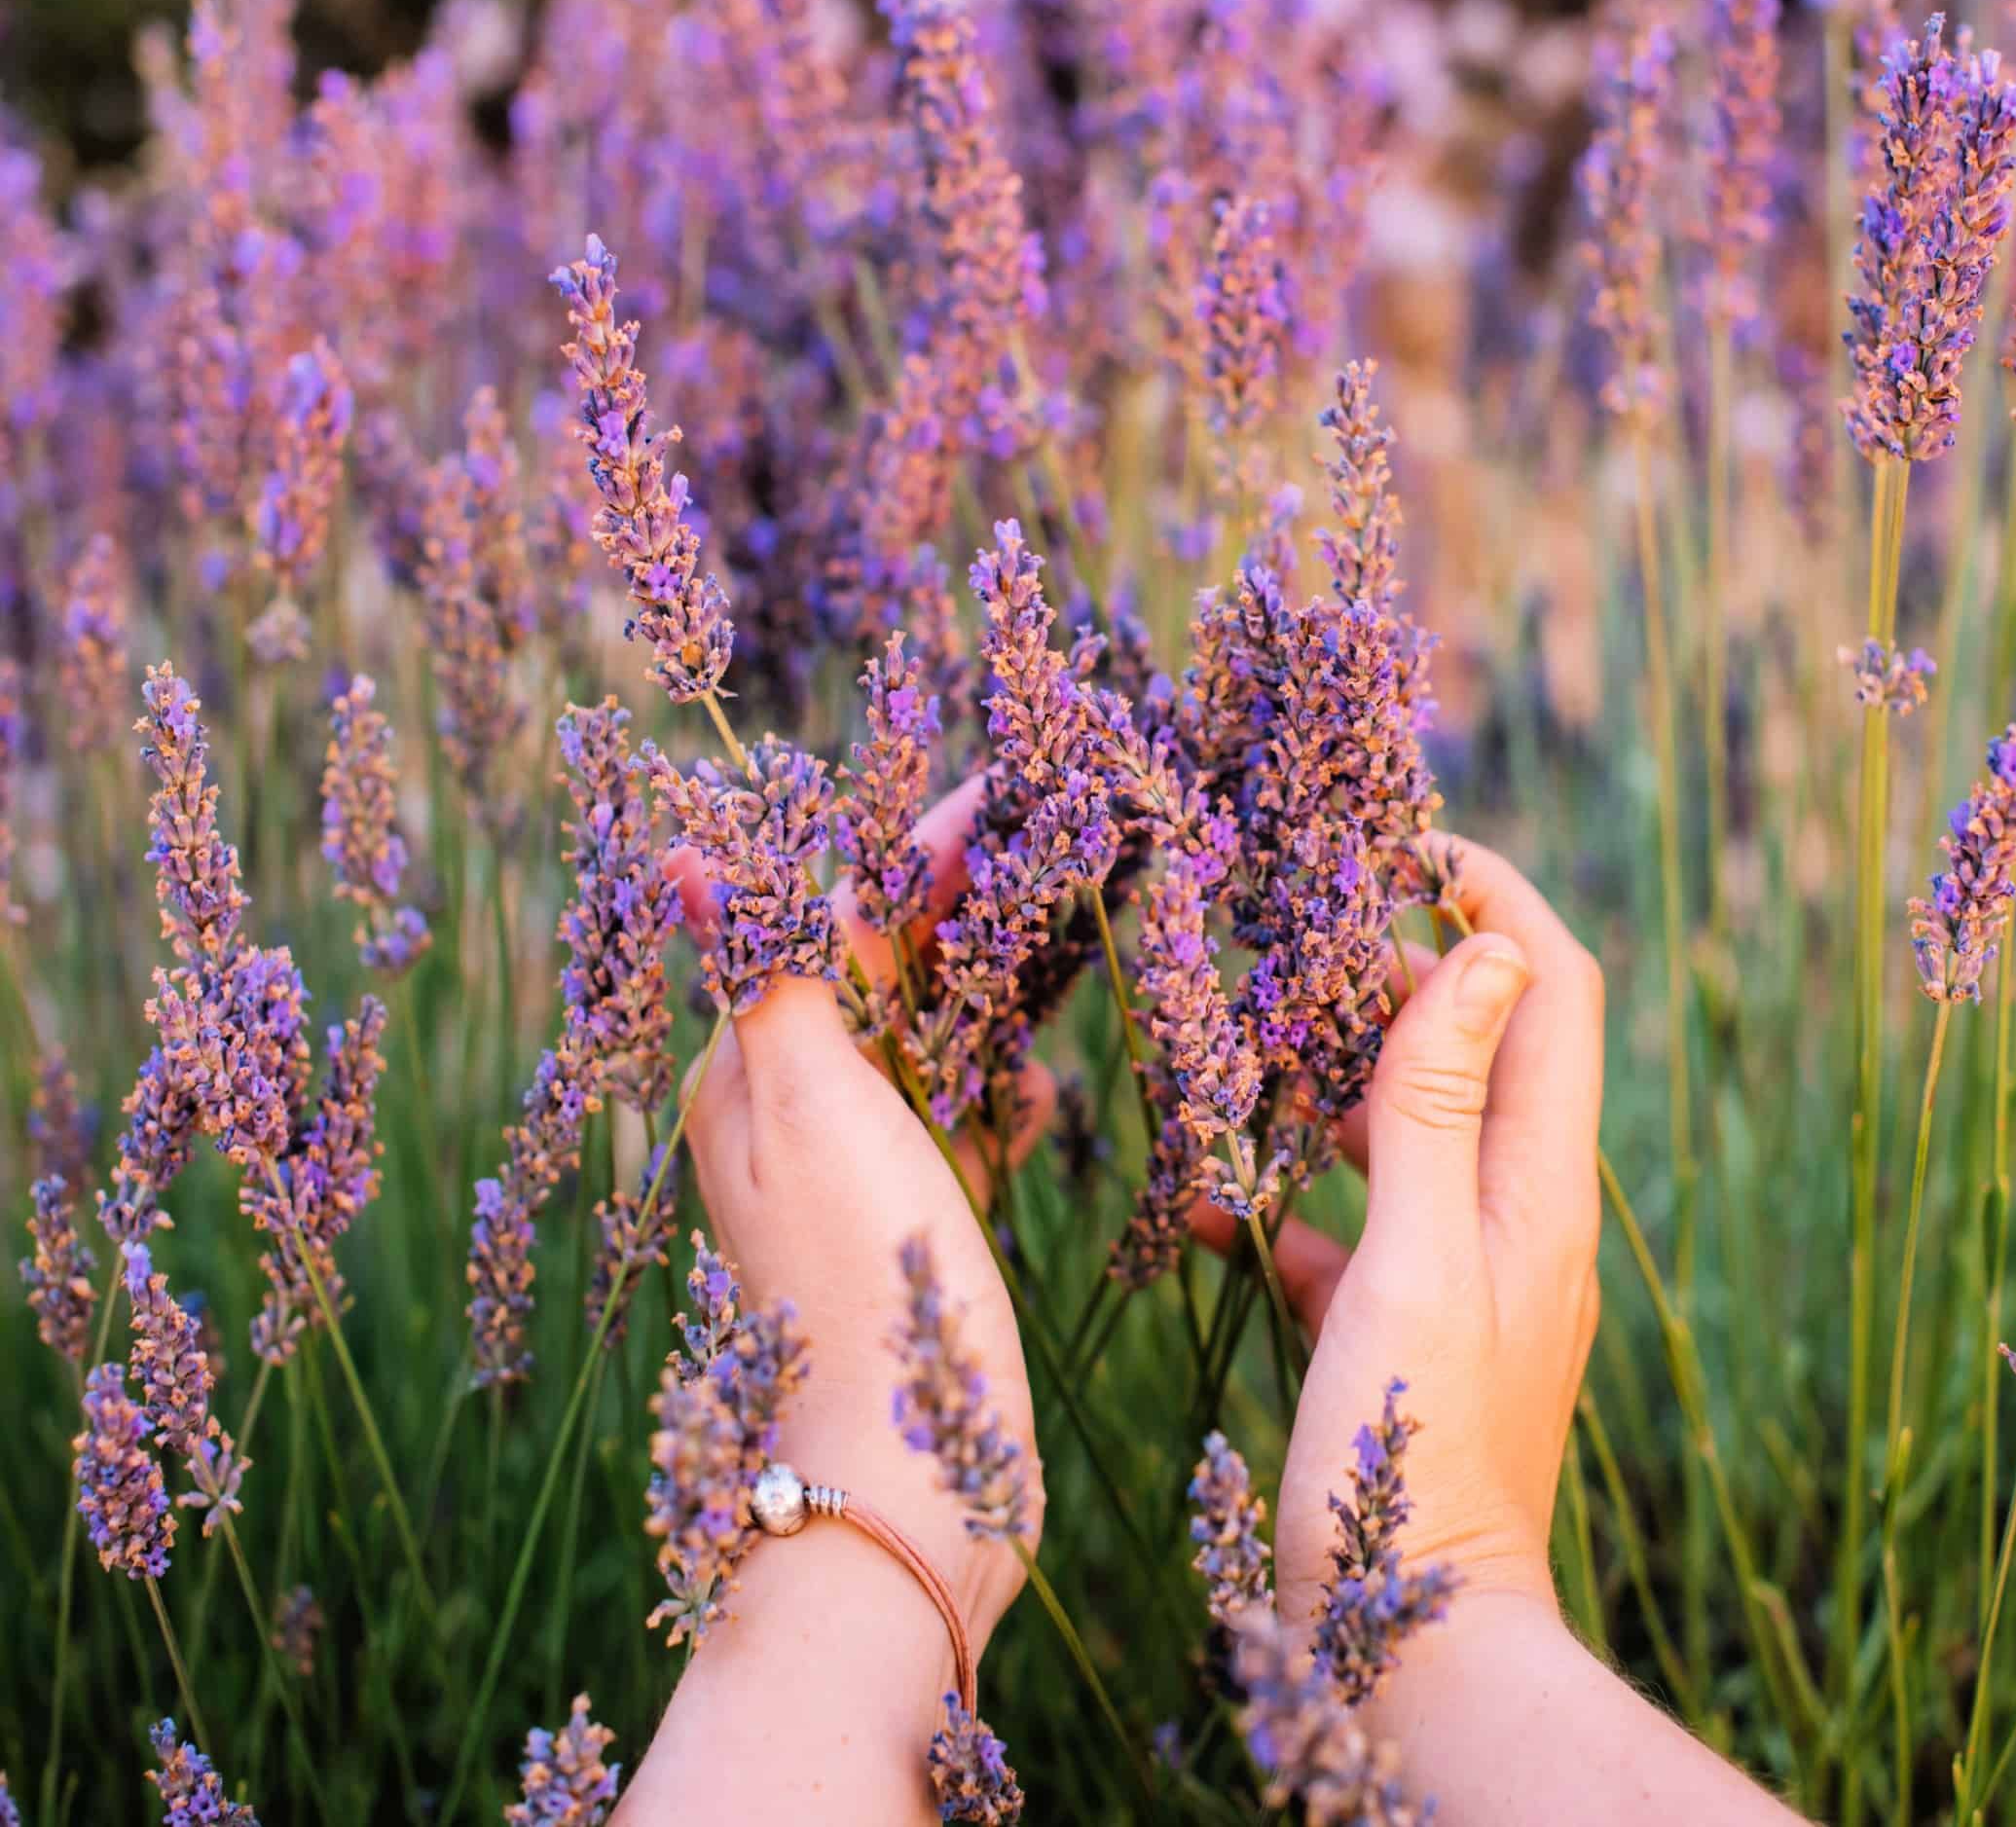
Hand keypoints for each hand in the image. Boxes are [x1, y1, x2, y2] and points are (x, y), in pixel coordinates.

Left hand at [667, 773, 1048, 1643]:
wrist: (905, 1478)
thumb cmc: (858, 1276)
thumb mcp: (807, 1106)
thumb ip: (763, 975)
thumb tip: (689, 853)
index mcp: (749, 1068)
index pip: (831, 917)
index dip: (918, 853)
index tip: (1010, 794)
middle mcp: (789, 1112)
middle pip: (881, 972)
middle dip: (963, 912)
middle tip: (1065, 849)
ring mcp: (853, 1175)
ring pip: (928, 1044)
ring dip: (991, 999)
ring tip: (1070, 956)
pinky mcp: (912, 1230)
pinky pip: (956, 1128)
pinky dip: (999, 1100)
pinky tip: (1037, 1103)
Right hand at [1194, 832, 1605, 1620]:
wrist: (1414, 1643)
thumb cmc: (1409, 1453)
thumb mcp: (1412, 1258)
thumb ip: (1434, 1105)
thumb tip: (1479, 948)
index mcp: (1542, 1183)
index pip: (1553, 986)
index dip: (1494, 895)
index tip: (1401, 842)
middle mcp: (1521, 1215)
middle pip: (1478, 1046)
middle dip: (1393, 976)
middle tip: (1291, 940)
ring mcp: (1467, 1275)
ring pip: (1407, 1132)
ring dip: (1332, 1084)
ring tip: (1238, 1053)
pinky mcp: (1408, 1333)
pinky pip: (1354, 1230)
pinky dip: (1291, 1201)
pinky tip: (1204, 1208)